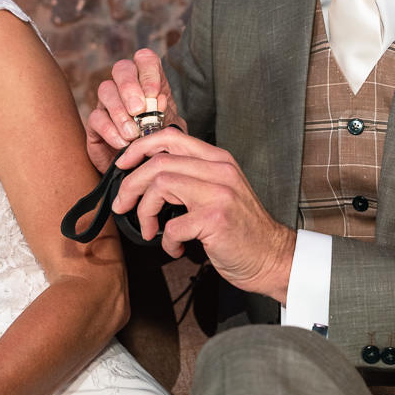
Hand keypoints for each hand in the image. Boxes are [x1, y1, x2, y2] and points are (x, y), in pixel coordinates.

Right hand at [86, 49, 185, 172]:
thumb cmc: (161, 143)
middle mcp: (127, 87)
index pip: (145, 60)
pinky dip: (110, 130)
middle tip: (139, 110)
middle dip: (129, 87)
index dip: (148, 71)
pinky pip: (96, 118)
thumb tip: (158, 102)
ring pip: (105, 90)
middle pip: (122, 69)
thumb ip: (167, 115)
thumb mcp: (171, 129)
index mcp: (150, 82)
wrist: (146, 168)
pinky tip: (122, 143)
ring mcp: (108, 103)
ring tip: (133, 134)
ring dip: (120, 112)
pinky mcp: (95, 123)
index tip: (154, 94)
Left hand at [112, 128, 294, 301]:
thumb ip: (192, 176)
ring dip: (145, 212)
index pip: (170, 137)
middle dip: (130, 185)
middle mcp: (219, 170)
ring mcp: (219, 193)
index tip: (123, 165)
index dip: (139, 148)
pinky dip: (166, 241)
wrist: (272, 256)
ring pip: (160, 186)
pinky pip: (172, 227)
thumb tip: (146, 175)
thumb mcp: (220, 190)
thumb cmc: (241, 228)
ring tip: (149, 230)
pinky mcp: (215, 219)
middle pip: (159, 162)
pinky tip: (176, 248)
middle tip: (122, 205)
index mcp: (218, 160)